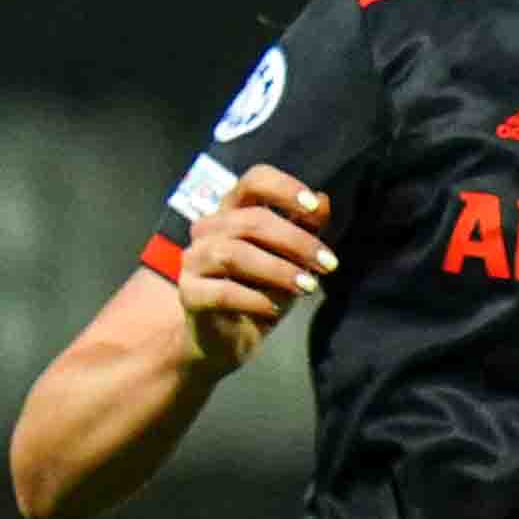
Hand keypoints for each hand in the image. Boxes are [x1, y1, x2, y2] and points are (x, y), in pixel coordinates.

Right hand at [176, 165, 335, 371]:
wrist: (230, 338)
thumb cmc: (262, 290)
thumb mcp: (293, 259)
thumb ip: (306, 230)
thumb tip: (324, 201)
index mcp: (235, 211)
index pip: (254, 181)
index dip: (284, 188)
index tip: (314, 208)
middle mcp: (209, 228)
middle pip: (251, 220)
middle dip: (296, 241)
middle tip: (328, 264)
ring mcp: (194, 259)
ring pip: (233, 253)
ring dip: (277, 270)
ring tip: (307, 287)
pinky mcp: (189, 293)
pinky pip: (222, 292)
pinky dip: (253, 299)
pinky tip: (274, 309)